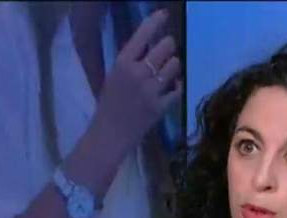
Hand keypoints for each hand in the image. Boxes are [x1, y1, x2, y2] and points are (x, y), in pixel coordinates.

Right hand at [90, 8, 181, 160]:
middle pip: (166, 47)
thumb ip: (131, 61)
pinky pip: (178, 89)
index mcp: (122, 63)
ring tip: (166, 74)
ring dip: (173, 68)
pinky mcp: (160, 107)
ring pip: (175, 66)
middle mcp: (137, 73)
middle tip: (166, 52)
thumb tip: (150, 44)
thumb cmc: (110, 105)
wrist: (108, 135)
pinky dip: (176, 87)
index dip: (156, 22)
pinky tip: (171, 89)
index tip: (164, 14)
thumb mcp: (114, 77)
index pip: (142, 34)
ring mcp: (150, 90)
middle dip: (169, 48)